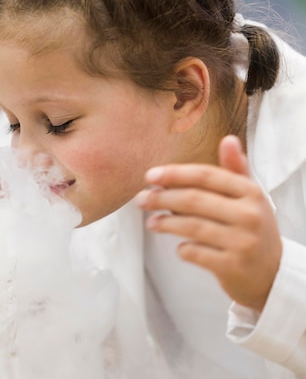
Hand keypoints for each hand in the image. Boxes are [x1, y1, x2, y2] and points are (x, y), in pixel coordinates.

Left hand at [136, 135, 281, 310]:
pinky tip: (178, 245)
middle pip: (193, 200)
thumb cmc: (251, 228)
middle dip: (162, 198)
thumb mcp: (249, 198)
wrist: (272, 274)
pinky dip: (182, 248)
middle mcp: (250, 215)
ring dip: (165, 223)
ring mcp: (243, 242)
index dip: (174, 174)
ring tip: (151, 222)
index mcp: (251, 192)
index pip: (206, 175)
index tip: (150, 176)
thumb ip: (235, 170)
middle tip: (141, 199)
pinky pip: (195, 253)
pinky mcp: (233, 266)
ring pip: (191, 226)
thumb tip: (228, 139)